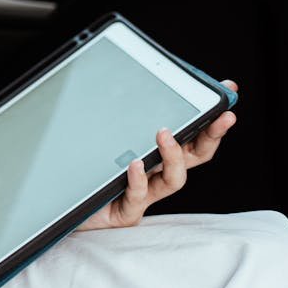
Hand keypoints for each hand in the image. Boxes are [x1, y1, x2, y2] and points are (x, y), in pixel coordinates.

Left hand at [78, 79, 238, 230]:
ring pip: (174, 179)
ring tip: (164, 133)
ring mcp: (144, 194)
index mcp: (157, 155)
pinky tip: (134, 164)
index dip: (212, 117)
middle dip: (211, 136)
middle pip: (195, 156)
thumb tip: (127, 76)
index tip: (228, 92)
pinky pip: (138, 196)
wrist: (58, 203)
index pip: (194, 135)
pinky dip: (138, 179)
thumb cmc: (86, 168)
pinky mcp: (126, 211)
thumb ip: (121, 113)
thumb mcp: (106, 136)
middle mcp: (156, 174)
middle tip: (221, 117)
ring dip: (173, 155)